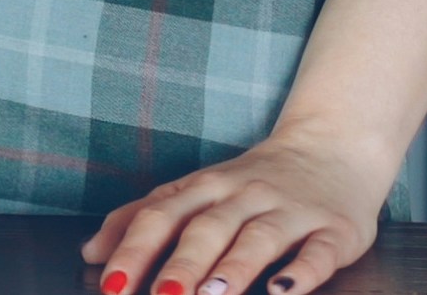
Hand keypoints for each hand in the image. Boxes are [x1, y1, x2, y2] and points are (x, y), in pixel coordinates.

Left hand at [81, 124, 391, 294]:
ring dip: (234, 267)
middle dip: (182, 264)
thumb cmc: (254, 180)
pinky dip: (301, 272)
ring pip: (258, 238)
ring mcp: (290, 211)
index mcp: (206, 187)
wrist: (334, 146)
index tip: (112, 284)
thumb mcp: (197, 190)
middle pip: (207, 228)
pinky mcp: (334, 230)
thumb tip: (92, 251)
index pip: (161, 214)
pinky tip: (282, 290)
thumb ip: (145, 217)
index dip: (135, 249)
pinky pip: (317, 252)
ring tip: (213, 294)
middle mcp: (244, 195)